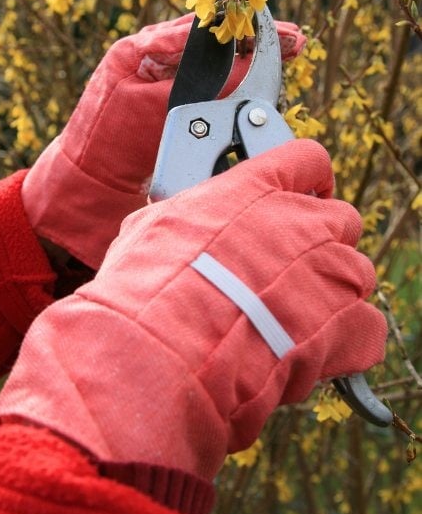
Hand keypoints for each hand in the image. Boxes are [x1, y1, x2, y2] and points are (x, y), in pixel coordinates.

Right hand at [0, 140, 386, 482]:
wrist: (167, 345)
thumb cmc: (147, 286)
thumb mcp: (152, 229)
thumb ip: (185, 219)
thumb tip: (176, 227)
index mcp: (254, 189)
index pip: (308, 159)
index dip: (307, 179)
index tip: (302, 194)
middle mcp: (300, 220)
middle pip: (340, 218)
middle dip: (320, 243)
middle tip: (286, 271)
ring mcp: (330, 269)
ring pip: (356, 272)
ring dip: (332, 294)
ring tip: (292, 320)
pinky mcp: (347, 322)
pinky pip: (367, 327)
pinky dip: (348, 341)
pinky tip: (313, 353)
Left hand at [22, 16, 306, 268]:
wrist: (87, 185)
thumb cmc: (105, 142)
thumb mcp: (149, 107)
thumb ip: (193, 85)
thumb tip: (243, 68)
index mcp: (144, 49)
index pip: (203, 28)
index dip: (243, 26)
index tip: (279, 30)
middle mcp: (157, 62)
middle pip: (215, 44)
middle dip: (255, 42)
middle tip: (295, 43)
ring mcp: (166, 89)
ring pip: (217, 69)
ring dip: (250, 66)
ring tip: (284, 60)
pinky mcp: (175, 116)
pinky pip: (213, 97)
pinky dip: (237, 93)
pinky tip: (259, 93)